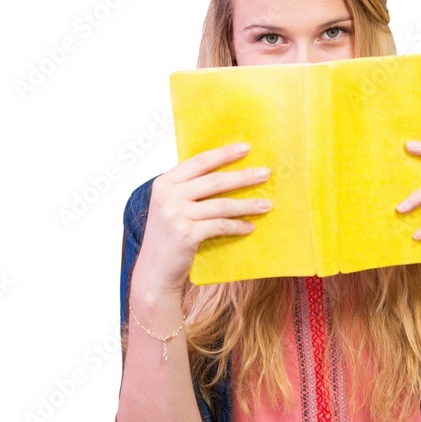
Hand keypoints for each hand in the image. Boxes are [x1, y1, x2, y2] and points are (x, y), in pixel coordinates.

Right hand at [131, 143, 271, 296]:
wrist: (154, 273)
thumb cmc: (168, 239)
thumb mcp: (171, 207)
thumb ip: (188, 190)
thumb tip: (226, 173)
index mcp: (164, 183)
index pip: (199, 162)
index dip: (224, 154)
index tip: (246, 148)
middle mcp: (167, 196)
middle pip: (214, 181)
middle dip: (243, 176)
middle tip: (265, 174)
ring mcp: (175, 215)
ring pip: (222, 205)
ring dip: (247, 204)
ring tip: (267, 205)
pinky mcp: (186, 234)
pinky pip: (221, 225)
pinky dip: (238, 226)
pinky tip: (250, 227)